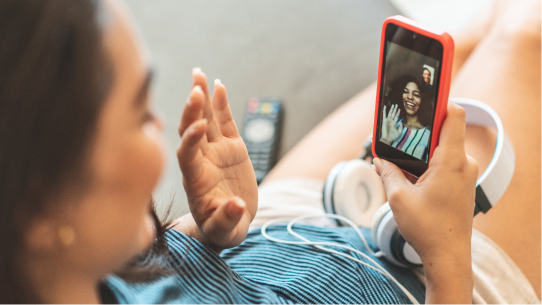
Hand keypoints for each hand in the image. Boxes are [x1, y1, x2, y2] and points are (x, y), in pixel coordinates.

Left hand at [174, 68, 257, 251]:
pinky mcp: (232, 148)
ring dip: (202, 98)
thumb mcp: (224, 231)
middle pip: (192, 131)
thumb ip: (227, 220)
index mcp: (195, 180)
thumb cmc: (222, 229)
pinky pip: (225, 122)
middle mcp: (202, 160)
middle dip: (192, 111)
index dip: (191, 139)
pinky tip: (219, 85)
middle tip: (195, 89)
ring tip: (199, 74)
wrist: (231, 221)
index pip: (187, 154)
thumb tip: (236, 206)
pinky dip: (221, 105)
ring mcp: (216, 151)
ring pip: (206, 120)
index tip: (199, 127)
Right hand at [374, 102, 477, 302]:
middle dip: (420, 128)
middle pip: (443, 130)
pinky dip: (427, 162)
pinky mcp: (461, 184)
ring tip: (401, 157)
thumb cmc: (428, 228)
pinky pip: (445, 162)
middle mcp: (463, 163)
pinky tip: (410, 173)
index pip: (453, 115)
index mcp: (451, 161)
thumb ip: (388, 171)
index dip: (439, 99)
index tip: (426, 88)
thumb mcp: (398, 197)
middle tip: (400, 128)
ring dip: (422, 149)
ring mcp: (464, 174)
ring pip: (442, 148)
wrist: (448, 255)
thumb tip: (379, 159)